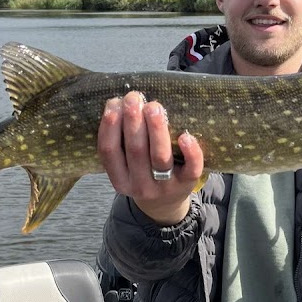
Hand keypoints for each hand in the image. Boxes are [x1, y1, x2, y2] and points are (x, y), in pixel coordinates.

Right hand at [98, 92, 203, 224]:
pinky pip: (191, 169)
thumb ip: (121, 141)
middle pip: (135, 151)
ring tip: (154, 106)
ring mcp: (165, 186)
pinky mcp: (187, 184)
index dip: (109, 126)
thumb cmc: (142, 173)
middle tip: (133, 97)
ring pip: (160, 157)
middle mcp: (140, 186)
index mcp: (119, 180)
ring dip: (156, 129)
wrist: (164, 204)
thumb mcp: (125, 165)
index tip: (114, 102)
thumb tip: (121, 101)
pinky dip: (190, 151)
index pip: (109, 152)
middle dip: (133, 121)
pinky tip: (186, 134)